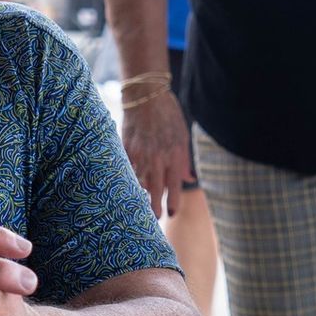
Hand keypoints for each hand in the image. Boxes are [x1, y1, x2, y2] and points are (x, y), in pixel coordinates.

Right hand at [120, 90, 190, 217]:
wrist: (146, 96)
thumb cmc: (168, 115)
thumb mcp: (182, 136)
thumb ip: (184, 160)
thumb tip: (190, 179)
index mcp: (174, 155)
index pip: (174, 186)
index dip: (172, 202)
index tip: (171, 214)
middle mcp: (157, 157)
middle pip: (154, 190)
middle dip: (153, 207)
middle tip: (153, 220)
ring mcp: (140, 154)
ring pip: (137, 182)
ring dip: (138, 195)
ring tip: (137, 207)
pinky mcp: (125, 148)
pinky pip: (126, 170)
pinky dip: (126, 179)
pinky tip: (125, 187)